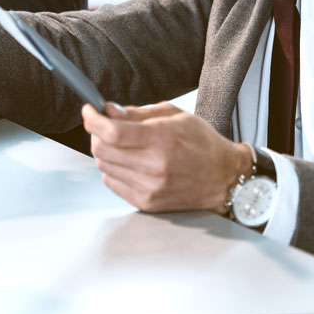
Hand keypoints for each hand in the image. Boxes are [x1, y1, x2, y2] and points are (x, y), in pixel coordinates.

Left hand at [82, 102, 252, 213]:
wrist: (223, 178)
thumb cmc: (202, 143)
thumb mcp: (173, 115)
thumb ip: (137, 112)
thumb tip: (108, 110)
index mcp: (162, 139)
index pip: (112, 132)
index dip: (93, 120)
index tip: (89, 111)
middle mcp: (154, 166)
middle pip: (102, 149)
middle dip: (97, 133)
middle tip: (104, 126)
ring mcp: (150, 187)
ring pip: (103, 166)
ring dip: (105, 151)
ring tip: (121, 145)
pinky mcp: (147, 202)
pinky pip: (111, 183)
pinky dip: (113, 169)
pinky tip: (128, 162)